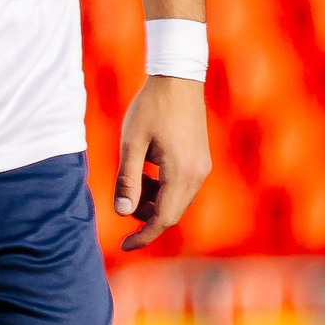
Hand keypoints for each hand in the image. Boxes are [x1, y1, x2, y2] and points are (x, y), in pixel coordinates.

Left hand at [115, 76, 209, 249]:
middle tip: (123, 199)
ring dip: (153, 200)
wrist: (178, 78)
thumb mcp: (131, 143)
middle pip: (171, 213)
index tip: (123, 247)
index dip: (143, 236)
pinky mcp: (200, 160)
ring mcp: (202, 167)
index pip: (163, 219)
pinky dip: (163, 188)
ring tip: (134, 178)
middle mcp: (198, 175)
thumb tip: (122, 213)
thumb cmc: (150, 108)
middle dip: (145, 215)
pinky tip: (147, 170)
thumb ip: (127, 179)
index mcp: (181, 173)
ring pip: (176, 201)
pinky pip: (181, 186)